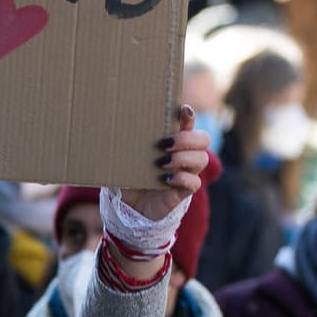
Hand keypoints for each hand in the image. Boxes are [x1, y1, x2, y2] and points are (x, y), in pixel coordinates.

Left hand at [120, 105, 210, 222]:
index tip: (182, 110)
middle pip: (203, 139)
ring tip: (161, 163)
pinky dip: (182, 179)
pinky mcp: (184, 191)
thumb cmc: (130, 176)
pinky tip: (164, 180)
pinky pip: (195, 182)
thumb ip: (126, 144)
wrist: (131, 206)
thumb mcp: (126, 158)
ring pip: (202, 158)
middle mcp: (184, 155)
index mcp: (173, 142)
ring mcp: (186, 172)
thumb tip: (113, 127)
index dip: (188, 115)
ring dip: (183, 158)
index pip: (188, 123)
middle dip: (187, 138)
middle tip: (164, 144)